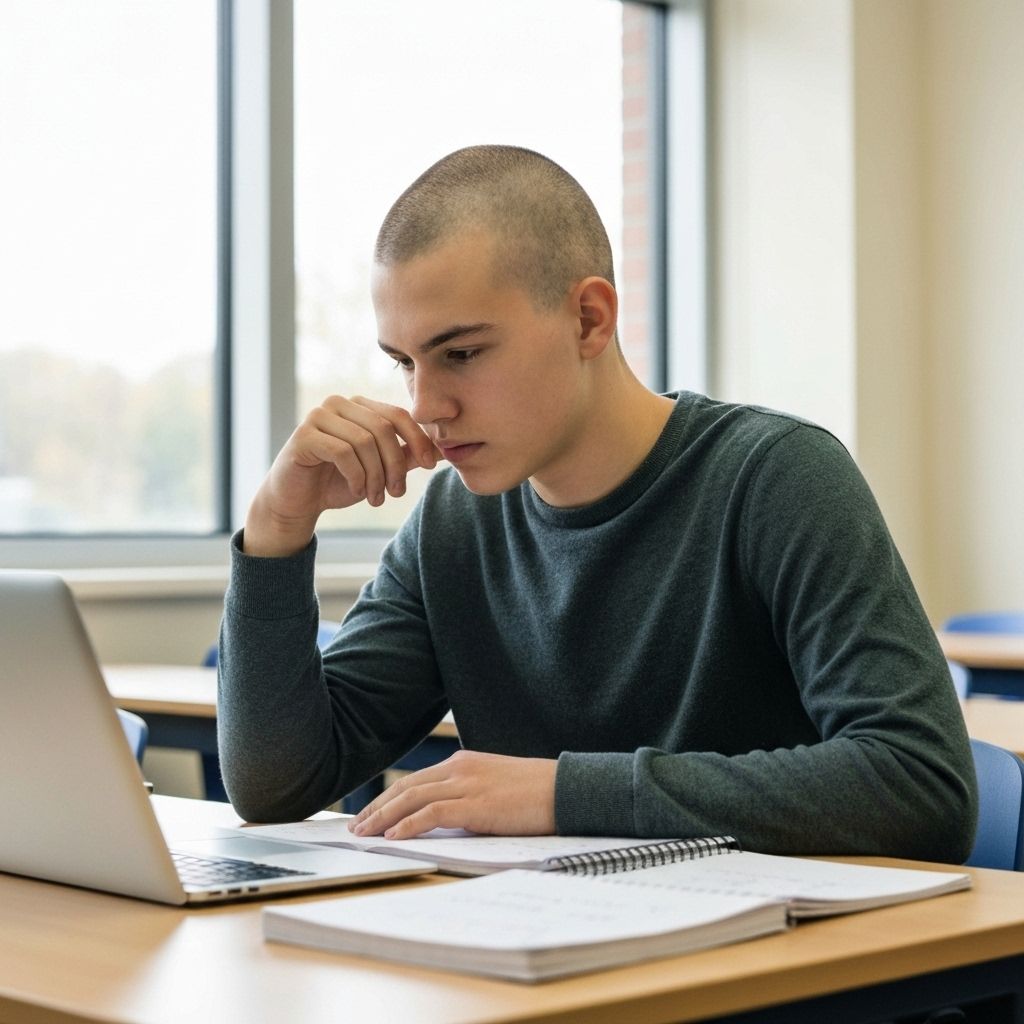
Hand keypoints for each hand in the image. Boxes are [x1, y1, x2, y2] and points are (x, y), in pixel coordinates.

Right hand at [244, 395, 439, 555]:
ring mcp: (318, 416)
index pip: (398, 414)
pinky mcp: (303, 435)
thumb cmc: (339, 482)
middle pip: (383, 428)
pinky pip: (342, 452)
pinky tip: (357, 490)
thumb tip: (445, 450)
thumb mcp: (380, 469)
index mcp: (359, 406)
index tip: (431, 466)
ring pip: (364, 442)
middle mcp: (338, 404)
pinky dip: (356, 476)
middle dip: (396, 465)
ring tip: (375, 498)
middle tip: (396, 493)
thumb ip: (407, 456)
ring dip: (375, 476)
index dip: (418, 439)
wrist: (298, 502)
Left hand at [349, 750, 557, 839]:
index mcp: (463, 762)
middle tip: (356, 827)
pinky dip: (408, 824)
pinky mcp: (475, 803)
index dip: (388, 798)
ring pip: (411, 798)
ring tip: (364, 834)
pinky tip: (392, 836)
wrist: (565, 788)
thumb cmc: (535, 793)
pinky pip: (431, 813)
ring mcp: (466, 783)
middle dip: (377, 808)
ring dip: (383, 818)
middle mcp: (459, 767)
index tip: (370, 814)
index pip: (415, 780)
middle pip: (406, 787)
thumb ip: (468, 797)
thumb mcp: (494, 788)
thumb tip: (447, 820)